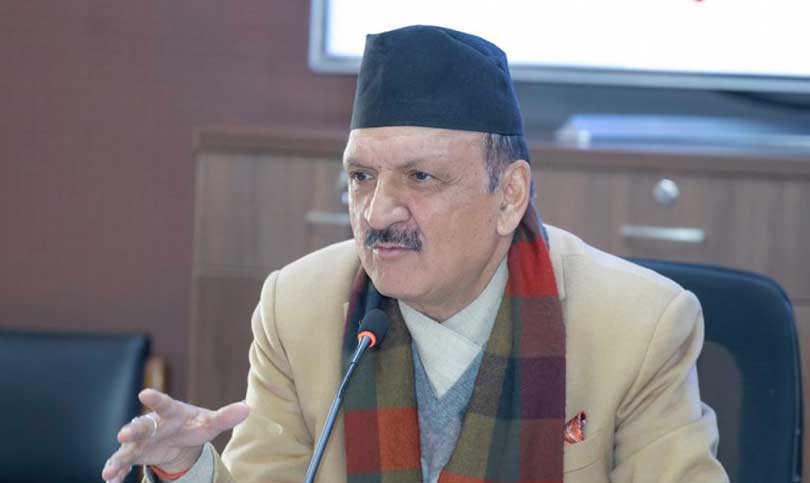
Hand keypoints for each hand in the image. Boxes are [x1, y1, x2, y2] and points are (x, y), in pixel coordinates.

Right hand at [101, 388, 249, 482]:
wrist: (180, 439)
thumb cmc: (194, 425)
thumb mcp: (210, 423)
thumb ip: (226, 417)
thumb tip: (248, 408)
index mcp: (171, 412)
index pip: (164, 403)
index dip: (156, 399)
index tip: (144, 394)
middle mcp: (152, 423)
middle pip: (141, 425)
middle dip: (132, 429)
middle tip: (123, 434)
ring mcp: (142, 439)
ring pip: (128, 447)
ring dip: (119, 456)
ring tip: (109, 469)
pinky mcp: (136, 454)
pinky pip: (124, 462)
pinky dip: (116, 470)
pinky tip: (109, 479)